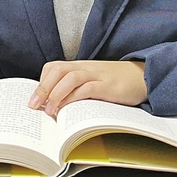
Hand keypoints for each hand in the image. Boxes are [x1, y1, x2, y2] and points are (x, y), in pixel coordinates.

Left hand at [27, 60, 146, 115]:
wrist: (143, 76)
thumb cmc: (117, 83)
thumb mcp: (94, 82)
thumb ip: (77, 89)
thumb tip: (56, 107)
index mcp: (80, 66)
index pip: (54, 67)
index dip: (42, 82)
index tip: (34, 99)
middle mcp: (86, 68)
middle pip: (57, 70)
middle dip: (42, 88)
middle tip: (33, 106)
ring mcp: (97, 75)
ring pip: (69, 77)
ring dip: (55, 94)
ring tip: (48, 111)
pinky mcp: (108, 86)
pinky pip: (87, 89)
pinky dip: (74, 98)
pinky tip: (67, 109)